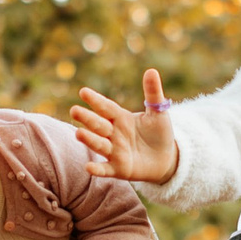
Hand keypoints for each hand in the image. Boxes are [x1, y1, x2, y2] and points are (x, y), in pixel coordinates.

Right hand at [72, 69, 180, 184]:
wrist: (166, 158)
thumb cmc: (159, 133)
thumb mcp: (158, 113)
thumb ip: (152, 94)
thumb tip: (151, 70)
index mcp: (121, 118)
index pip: (106, 107)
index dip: (96, 100)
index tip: (83, 92)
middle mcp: (114, 134)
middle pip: (98, 124)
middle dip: (87, 118)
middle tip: (74, 110)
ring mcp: (115, 151)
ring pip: (99, 144)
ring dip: (89, 139)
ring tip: (78, 133)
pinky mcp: (119, 169)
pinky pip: (106, 169)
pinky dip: (97, 169)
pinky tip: (88, 167)